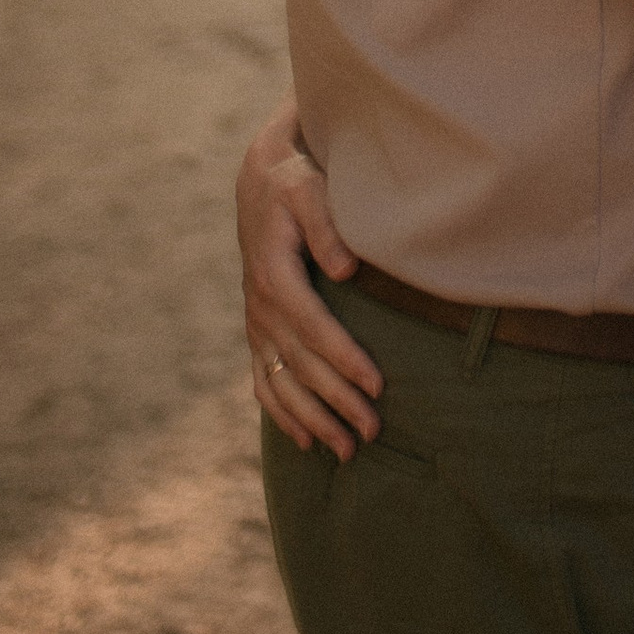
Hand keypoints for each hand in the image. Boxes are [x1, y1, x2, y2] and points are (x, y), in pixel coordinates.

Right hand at [238, 94, 382, 458]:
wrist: (261, 182)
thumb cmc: (295, 183)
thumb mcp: (309, 190)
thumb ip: (326, 226)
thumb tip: (345, 268)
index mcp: (274, 274)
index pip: (312, 326)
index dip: (343, 358)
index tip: (376, 384)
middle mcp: (261, 306)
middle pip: (301, 364)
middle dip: (337, 401)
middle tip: (374, 431)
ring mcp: (256, 323)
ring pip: (283, 382)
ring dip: (314, 419)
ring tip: (348, 450)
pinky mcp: (258, 330)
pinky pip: (265, 381)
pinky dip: (283, 413)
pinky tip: (305, 441)